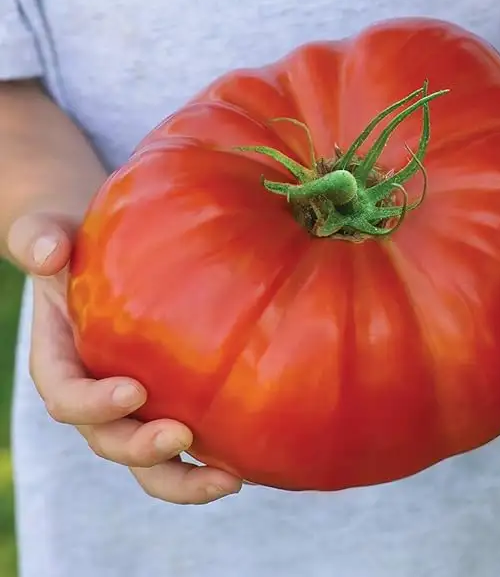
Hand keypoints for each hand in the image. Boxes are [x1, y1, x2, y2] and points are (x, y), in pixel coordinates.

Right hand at [8, 212, 241, 502]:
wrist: (106, 254)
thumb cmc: (79, 244)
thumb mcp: (51, 233)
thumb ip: (39, 239)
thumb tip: (47, 251)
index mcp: (61, 360)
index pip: (65, 394)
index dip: (92, 403)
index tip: (132, 390)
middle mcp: (95, 392)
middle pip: (108, 440)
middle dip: (141, 449)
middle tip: (180, 436)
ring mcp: (134, 403)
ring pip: (148, 460)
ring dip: (184, 476)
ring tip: (228, 479)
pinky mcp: (169, 400)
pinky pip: (186, 439)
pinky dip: (211, 457)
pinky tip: (247, 460)